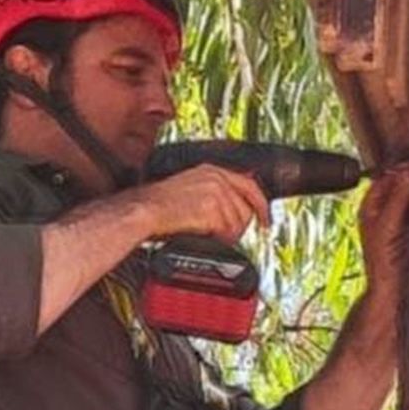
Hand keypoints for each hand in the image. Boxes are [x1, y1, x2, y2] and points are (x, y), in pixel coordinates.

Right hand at [121, 165, 269, 245]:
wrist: (143, 211)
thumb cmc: (159, 205)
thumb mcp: (190, 188)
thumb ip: (213, 193)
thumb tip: (232, 209)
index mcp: (212, 170)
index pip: (250, 185)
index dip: (260, 205)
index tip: (265, 219)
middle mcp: (217, 178)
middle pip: (246, 207)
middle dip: (240, 225)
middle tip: (224, 234)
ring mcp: (215, 192)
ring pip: (238, 223)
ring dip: (227, 235)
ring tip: (208, 236)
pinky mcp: (210, 209)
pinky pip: (227, 231)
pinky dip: (219, 239)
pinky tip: (205, 237)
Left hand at [359, 162, 408, 295]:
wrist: (395, 291)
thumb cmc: (383, 263)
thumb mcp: (387, 225)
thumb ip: (397, 198)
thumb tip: (407, 172)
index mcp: (372, 207)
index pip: (386, 178)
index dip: (401, 169)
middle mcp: (387, 210)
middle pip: (403, 185)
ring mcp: (403, 219)